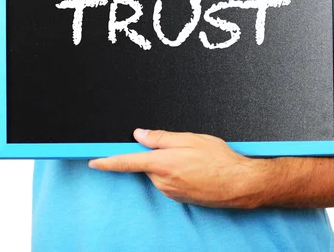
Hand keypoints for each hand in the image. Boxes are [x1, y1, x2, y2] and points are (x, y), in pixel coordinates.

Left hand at [89, 129, 270, 208]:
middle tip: (180, 147)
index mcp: (161, 163)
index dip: (107, 161)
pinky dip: (177, 174)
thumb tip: (139, 134)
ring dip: (169, 164)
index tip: (93, 162)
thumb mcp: (190, 139)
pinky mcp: (179, 198)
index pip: (126, 162)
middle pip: (146, 165)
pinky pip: (169, 182)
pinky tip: (196, 170)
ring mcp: (170, 192)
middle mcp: (162, 181)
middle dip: (157, 155)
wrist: (240, 184)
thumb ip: (161, 137)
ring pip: (159, 173)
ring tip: (194, 159)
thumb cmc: (219, 160)